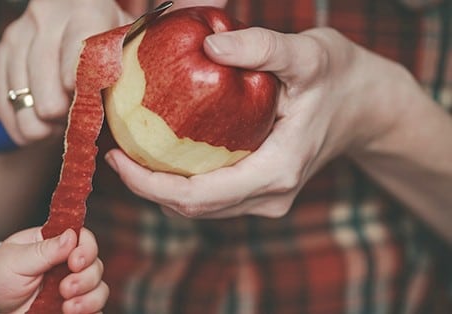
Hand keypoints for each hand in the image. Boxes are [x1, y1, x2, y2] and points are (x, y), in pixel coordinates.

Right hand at [0, 0, 229, 146]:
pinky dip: (16, 121)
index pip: (81, 41)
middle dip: (59, 107)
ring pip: (17, 90)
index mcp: (84, 6)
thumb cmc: (118, 58)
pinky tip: (34, 126)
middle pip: (44, 70)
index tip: (88, 102)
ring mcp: (15, 34)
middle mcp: (45, 14)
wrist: (71, 71)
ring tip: (57, 125)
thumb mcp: (144, 39)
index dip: (82, 76)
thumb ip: (176, 15)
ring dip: (37, 120)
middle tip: (73, 119)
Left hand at [0, 227, 107, 312]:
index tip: (74, 262)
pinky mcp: (71, 306)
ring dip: (90, 298)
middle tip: (65, 289)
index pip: (84, 238)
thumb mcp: (16, 259)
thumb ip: (45, 250)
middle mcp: (67, 264)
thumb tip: (71, 235)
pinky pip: (94, 308)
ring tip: (68, 308)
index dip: (86, 249)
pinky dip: (91, 310)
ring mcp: (71, 286)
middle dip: (86, 278)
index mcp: (55, 244)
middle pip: (96, 264)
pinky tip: (73, 313)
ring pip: (99, 288)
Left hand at [105, 27, 409, 217]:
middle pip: (193, 207)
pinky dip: (181, 182)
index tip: (118, 157)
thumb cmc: (341, 77)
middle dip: (147, 186)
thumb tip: (209, 44)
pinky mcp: (264, 191)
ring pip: (201, 207)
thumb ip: (263, 48)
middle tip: (116, 152)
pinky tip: (162, 156)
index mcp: (277, 171)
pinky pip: (213, 197)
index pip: (199, 195)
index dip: (150, 184)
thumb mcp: (308, 54)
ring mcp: (268, 198)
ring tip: (131, 154)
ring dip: (161, 187)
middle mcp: (271, 195)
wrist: (368, 105)